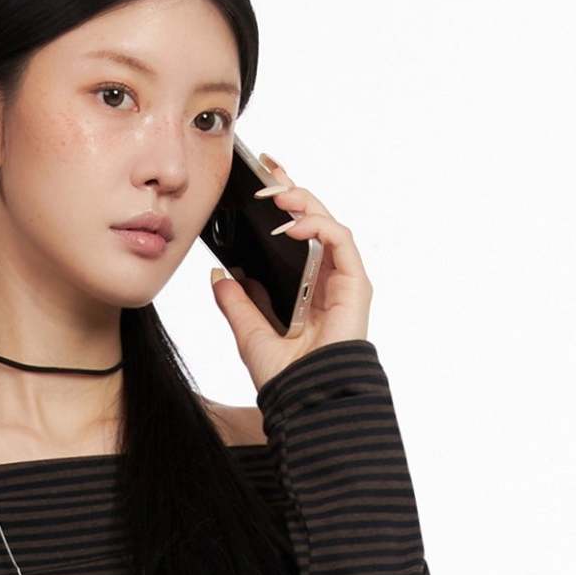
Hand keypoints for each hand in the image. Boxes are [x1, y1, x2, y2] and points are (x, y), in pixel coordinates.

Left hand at [210, 156, 373, 392]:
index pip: (296, 234)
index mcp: (305, 288)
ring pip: (328, 222)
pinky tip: (292, 226)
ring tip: (276, 197)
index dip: (283, 203)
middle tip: (268, 171)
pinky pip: (341, 240)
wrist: (305, 403)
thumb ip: (236, 302)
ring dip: (302, 203)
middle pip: (313, 220)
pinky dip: (317, 226)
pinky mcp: (355, 284)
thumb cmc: (286, 378)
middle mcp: (327, 280)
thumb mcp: (248, 332)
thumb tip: (220, 274)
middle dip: (292, 190)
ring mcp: (343, 280)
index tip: (261, 181)